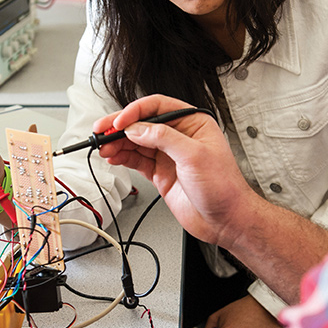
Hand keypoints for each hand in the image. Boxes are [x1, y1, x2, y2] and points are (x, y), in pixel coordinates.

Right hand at [94, 94, 257, 248]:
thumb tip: (138, 129)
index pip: (158, 107)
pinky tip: (113, 157)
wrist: (226, 220)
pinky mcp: (160, 173)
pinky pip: (137, 160)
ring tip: (103, 147)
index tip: (120, 122)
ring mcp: (168, 155)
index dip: (135, 112)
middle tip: (102, 131)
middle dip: (120, 127)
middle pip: (142, 124)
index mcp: (193, 123)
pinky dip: (123, 158)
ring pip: (136, 142)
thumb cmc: (224, 187)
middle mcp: (179, 136)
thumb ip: (164, 138)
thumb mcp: (195, 156)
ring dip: (118, 144)